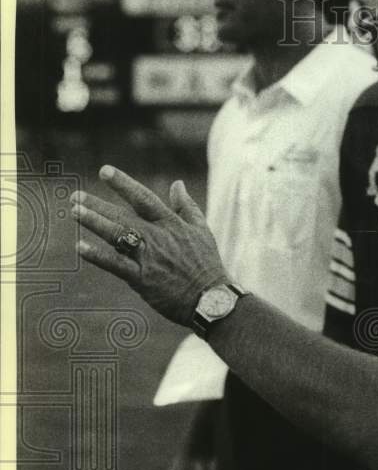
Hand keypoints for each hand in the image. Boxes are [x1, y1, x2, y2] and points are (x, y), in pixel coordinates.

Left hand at [71, 166, 229, 326]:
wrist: (211, 298)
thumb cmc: (207, 264)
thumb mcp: (202, 230)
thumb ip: (187, 206)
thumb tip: (177, 184)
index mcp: (172, 224)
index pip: (144, 199)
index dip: (124, 184)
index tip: (104, 171)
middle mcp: (158, 237)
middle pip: (123, 216)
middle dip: (98, 205)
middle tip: (75, 196)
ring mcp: (149, 258)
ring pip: (117, 235)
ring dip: (94, 222)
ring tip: (74, 212)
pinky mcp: (142, 279)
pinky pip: (116, 264)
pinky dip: (97, 255)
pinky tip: (80, 246)